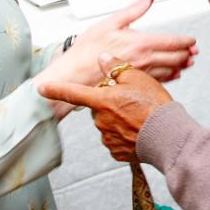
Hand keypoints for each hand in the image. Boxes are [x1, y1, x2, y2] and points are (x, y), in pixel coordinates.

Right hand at [35, 0, 195, 110]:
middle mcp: (144, 60)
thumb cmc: (87, 50)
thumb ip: (134, 9)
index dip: (185, 42)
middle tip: (194, 52)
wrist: (73, 76)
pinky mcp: (134, 85)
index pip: (172, 42)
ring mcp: (140, 75)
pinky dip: (169, 77)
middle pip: (174, 58)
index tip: (192, 40)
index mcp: (140, 43)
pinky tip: (173, 76)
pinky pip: (158, 81)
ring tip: (188, 63)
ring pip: (168, 71)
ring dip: (180, 66)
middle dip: (186, 54)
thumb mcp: (110, 22)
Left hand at [40, 54, 173, 159]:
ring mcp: (108, 137)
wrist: (168, 136)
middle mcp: (101, 120)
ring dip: (120, 118)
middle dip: (111, 102)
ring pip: (108, 122)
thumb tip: (104, 58)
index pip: (72, 93)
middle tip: (133, 101)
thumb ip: (116, 67)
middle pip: (99, 106)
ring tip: (141, 116)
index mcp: (102, 100)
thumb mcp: (138, 77)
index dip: (55, 90)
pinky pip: (116, 139)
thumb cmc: (154, 107)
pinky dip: (126, 134)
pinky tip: (139, 130)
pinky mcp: (117, 151)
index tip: (41, 88)